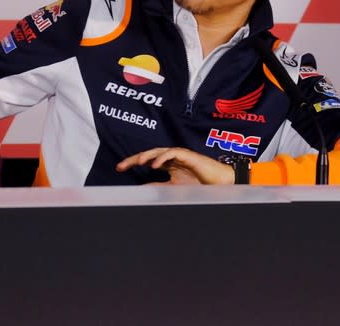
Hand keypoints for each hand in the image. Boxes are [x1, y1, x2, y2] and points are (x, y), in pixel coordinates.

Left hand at [116, 147, 234, 184]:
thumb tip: (141, 189)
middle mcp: (171, 157)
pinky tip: (155, 165)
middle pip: (149, 154)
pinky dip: (163, 157)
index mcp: (167, 164)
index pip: (146, 160)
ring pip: (159, 151)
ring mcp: (180, 155)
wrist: (220, 183)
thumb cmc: (200, 184)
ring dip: (147, 156)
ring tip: (137, 162)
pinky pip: (173, 153)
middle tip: (121, 166)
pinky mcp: (188, 156)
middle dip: (134, 159)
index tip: (119, 168)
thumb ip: (158, 186)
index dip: (132, 162)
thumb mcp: (173, 188)